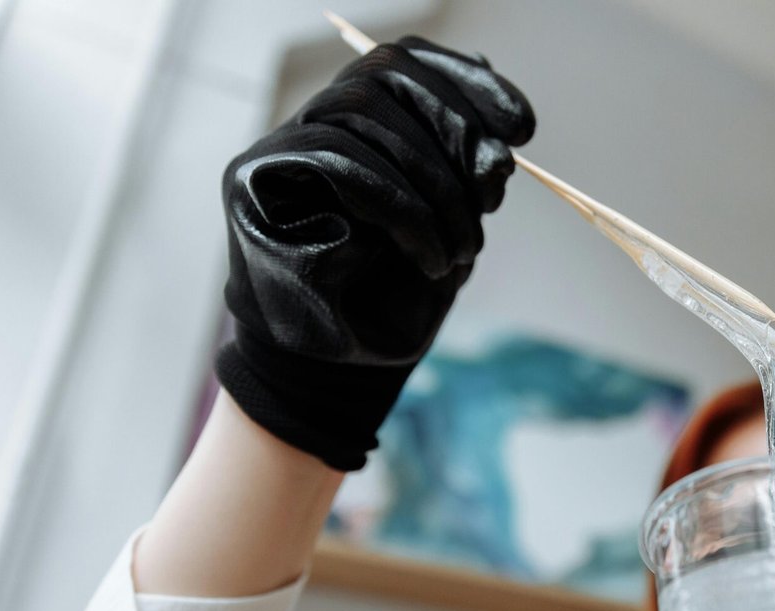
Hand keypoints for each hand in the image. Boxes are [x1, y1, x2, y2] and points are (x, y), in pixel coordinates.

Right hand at [216, 37, 534, 470]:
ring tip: (464, 248)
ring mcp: (276, 149)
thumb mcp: (446, 230)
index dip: (465, 83)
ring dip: (434, 181)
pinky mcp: (252, 179)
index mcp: (357, 130)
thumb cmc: (388, 306)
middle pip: (385, 79)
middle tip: (495, 182)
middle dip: (456, 126)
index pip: (403, 67)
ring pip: (363, 113)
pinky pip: (340, 161)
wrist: (335, 379)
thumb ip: (462, 174)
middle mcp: (310, 127)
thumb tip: (498, 126)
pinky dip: (401, 207)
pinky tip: (431, 257)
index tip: (522, 125)